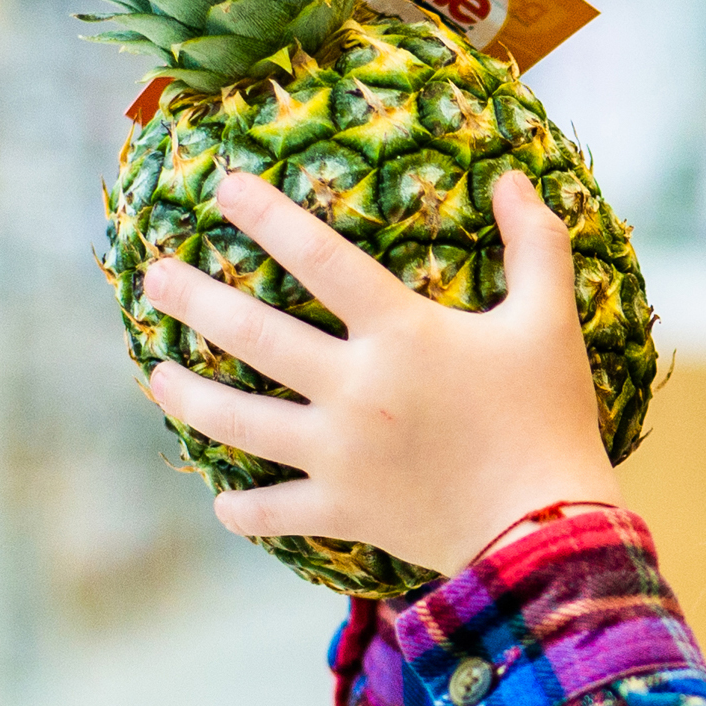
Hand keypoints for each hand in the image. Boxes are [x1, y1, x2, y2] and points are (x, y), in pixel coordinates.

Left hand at [139, 167, 622, 576]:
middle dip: (195, 299)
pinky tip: (220, 500)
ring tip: (156, 375)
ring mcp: (339, 453)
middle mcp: (354, 388)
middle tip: (153, 275)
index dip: (268, 216)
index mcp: (401, 334)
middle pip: (254, 334)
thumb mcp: (552, 321)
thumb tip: (514, 178)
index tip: (223, 188)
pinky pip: (274, 510)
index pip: (320, 258)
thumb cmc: (551, 417)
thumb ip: (537, 245)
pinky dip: (243, 509)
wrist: (548, 527)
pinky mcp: (343, 509)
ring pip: (240, 420)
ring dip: (189, 395)